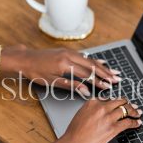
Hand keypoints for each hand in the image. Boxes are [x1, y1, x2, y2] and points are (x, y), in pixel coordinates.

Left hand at [3, 46, 120, 95]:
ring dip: (103, 67)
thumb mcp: (52, 82)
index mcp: (66, 64)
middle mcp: (70, 56)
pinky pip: (85, 56)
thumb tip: (85, 91)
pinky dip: (94, 60)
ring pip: (90, 60)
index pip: (87, 75)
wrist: (25, 58)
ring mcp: (70, 52)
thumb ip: (71, 85)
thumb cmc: (36, 72)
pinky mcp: (68, 51)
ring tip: (114, 72)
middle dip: (106, 73)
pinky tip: (102, 61)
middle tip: (117, 79)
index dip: (99, 81)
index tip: (108, 87)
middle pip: (92, 66)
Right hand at [60, 98, 141, 142]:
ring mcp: (108, 117)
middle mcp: (101, 107)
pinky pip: (128, 122)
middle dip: (127, 103)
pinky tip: (137, 123)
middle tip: (133, 106)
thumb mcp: (81, 114)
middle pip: (119, 102)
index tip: (120, 103)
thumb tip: (101, 111)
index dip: (117, 102)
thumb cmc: (74, 133)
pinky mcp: (113, 128)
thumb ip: (92, 110)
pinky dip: (134, 122)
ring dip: (134, 111)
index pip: (109, 99)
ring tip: (138, 112)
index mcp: (92, 102)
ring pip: (126, 110)